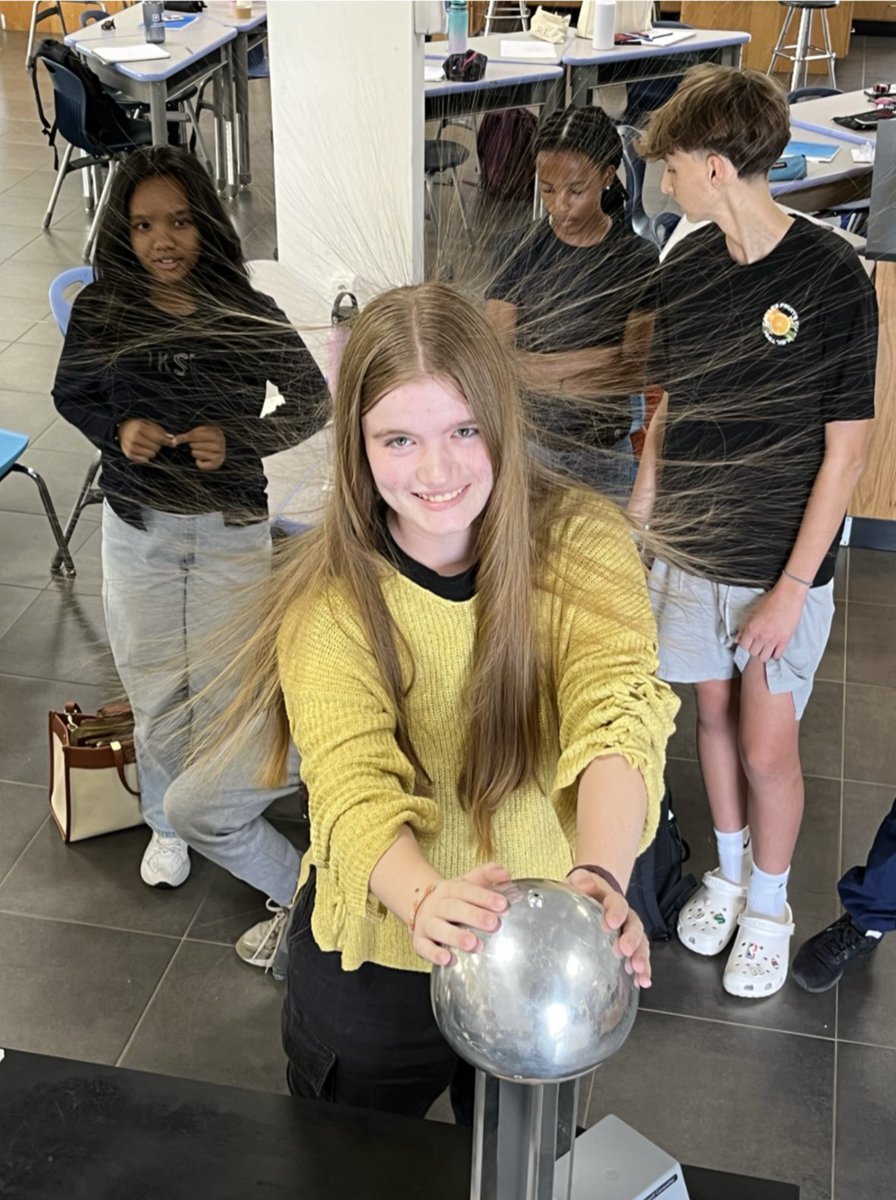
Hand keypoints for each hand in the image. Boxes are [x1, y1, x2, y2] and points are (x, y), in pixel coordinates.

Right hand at [117, 418, 175, 463]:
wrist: (122, 430)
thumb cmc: (139, 427)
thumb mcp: (149, 424)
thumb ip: (160, 431)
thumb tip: (172, 439)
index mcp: (139, 427)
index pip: (157, 437)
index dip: (167, 441)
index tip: (173, 443)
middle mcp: (133, 437)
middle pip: (155, 447)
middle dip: (158, 445)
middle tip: (155, 442)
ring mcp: (130, 446)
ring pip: (151, 455)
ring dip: (153, 452)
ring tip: (149, 446)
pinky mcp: (128, 454)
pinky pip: (144, 460)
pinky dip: (147, 457)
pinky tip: (144, 451)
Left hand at [173, 425, 226, 470]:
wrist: (220, 448)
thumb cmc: (207, 438)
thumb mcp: (199, 432)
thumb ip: (186, 436)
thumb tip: (173, 441)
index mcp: (216, 432)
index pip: (194, 436)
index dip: (184, 438)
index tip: (176, 440)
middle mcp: (220, 443)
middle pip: (194, 445)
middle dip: (193, 445)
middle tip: (198, 445)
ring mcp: (220, 454)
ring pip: (196, 454)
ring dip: (195, 453)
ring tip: (201, 451)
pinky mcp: (217, 464)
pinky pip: (200, 465)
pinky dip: (199, 463)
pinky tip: (203, 459)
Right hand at [411, 863, 510, 966]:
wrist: (418, 903)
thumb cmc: (454, 897)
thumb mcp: (469, 882)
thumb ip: (488, 875)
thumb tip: (506, 874)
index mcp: (451, 889)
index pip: (467, 890)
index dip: (484, 897)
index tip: (503, 904)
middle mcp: (437, 905)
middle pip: (453, 908)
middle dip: (473, 916)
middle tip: (493, 924)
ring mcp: (427, 923)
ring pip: (438, 928)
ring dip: (455, 936)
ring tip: (472, 944)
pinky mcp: (419, 941)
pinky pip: (424, 947)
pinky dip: (434, 954)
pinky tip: (447, 960)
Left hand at [566, 868, 651, 987]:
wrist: (593, 894)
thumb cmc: (584, 891)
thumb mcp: (580, 882)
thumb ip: (582, 880)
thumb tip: (585, 882)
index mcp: (611, 900)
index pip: (617, 903)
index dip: (616, 912)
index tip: (611, 923)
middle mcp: (625, 915)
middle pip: (634, 925)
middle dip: (632, 938)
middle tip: (626, 950)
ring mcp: (629, 931)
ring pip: (640, 942)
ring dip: (641, 956)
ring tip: (639, 970)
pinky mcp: (629, 945)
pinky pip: (639, 956)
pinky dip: (642, 969)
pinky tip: (642, 981)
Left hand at [736, 577, 807, 662]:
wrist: (788, 596)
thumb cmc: (771, 600)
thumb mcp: (753, 612)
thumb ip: (745, 626)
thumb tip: (738, 638)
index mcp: (751, 628)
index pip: (743, 646)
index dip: (746, 644)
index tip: (749, 642)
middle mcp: (761, 636)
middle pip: (753, 653)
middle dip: (755, 649)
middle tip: (758, 644)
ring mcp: (773, 639)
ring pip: (764, 657)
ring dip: (764, 654)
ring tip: (766, 648)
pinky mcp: (785, 640)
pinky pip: (777, 655)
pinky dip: (776, 654)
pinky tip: (775, 648)